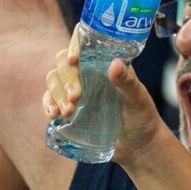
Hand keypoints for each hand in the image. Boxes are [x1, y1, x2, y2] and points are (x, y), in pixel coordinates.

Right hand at [42, 25, 168, 165]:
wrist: (139, 146)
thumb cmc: (142, 116)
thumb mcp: (138, 98)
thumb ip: (127, 81)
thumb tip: (114, 64)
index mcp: (104, 63)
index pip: (84, 43)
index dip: (75, 45)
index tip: (74, 60)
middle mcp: (87, 73)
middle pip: (64, 63)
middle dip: (66, 79)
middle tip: (77, 97)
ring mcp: (76, 90)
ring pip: (54, 80)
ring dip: (57, 94)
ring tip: (69, 112)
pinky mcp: (69, 108)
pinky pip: (50, 100)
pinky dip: (48, 105)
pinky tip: (53, 115)